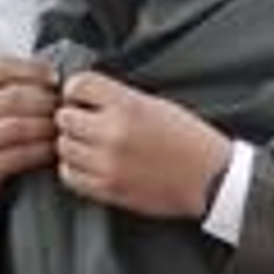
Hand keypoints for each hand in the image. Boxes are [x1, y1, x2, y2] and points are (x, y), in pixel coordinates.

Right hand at [0, 57, 59, 210]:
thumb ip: (2, 82)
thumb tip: (49, 75)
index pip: (0, 66)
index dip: (33, 70)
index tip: (55, 78)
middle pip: (15, 98)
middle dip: (46, 102)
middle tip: (64, 108)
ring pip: (20, 128)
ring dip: (47, 128)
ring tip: (60, 128)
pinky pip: (20, 156)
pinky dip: (41, 152)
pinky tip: (51, 150)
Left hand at [55, 71, 228, 219]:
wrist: (210, 179)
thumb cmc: (189, 140)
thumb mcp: (156, 104)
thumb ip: (118, 99)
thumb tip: (85, 96)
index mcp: (128, 105)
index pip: (78, 85)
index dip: (76, 90)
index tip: (82, 97)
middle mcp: (114, 133)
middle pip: (64, 118)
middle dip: (72, 118)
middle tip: (85, 123)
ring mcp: (108, 163)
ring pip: (63, 147)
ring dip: (72, 144)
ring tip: (89, 145)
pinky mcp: (109, 188)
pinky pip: (70, 176)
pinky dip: (74, 169)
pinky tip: (90, 165)